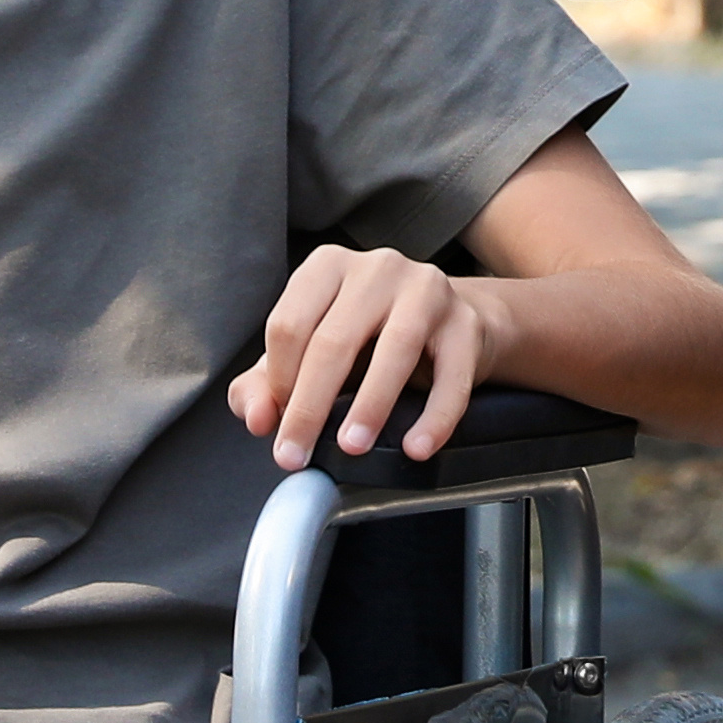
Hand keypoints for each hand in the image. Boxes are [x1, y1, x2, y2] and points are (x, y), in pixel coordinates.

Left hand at [231, 243, 497, 465]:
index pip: (288, 325)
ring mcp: (427, 290)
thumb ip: (266, 385)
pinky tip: (416, 446)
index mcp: (328, 267)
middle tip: (294, 455)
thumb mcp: (310, 354)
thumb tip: (256, 417)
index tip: (278, 424)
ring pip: (396, 348)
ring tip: (352, 446)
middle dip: (309, 406)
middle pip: (334, 339)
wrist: (450, 326)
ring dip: (370, 404)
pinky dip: (435, 416)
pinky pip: (453, 375)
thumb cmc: (369, 340)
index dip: (278, 382)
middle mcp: (377, 268)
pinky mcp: (466, 323)